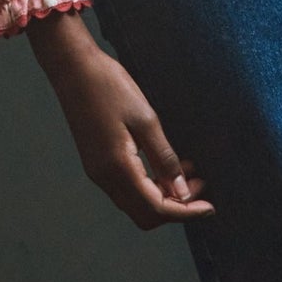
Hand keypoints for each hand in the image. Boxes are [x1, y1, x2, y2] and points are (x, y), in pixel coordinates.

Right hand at [28, 10, 215, 228]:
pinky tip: (162, 164)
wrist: (73, 68)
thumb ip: (164, 158)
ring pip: (135, 202)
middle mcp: (104, 178)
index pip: (157, 208)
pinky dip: (148, 184)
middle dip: (175, 206)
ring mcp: (97, 172)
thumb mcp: (145, 119)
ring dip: (162, 195)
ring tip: (186, 173)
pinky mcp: (96, 162)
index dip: (185, 211)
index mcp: (117, 169)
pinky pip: (125, 187)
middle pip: (144, 214)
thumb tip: (181, 192)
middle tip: (198, 187)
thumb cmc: (110, 87)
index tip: (209, 207)